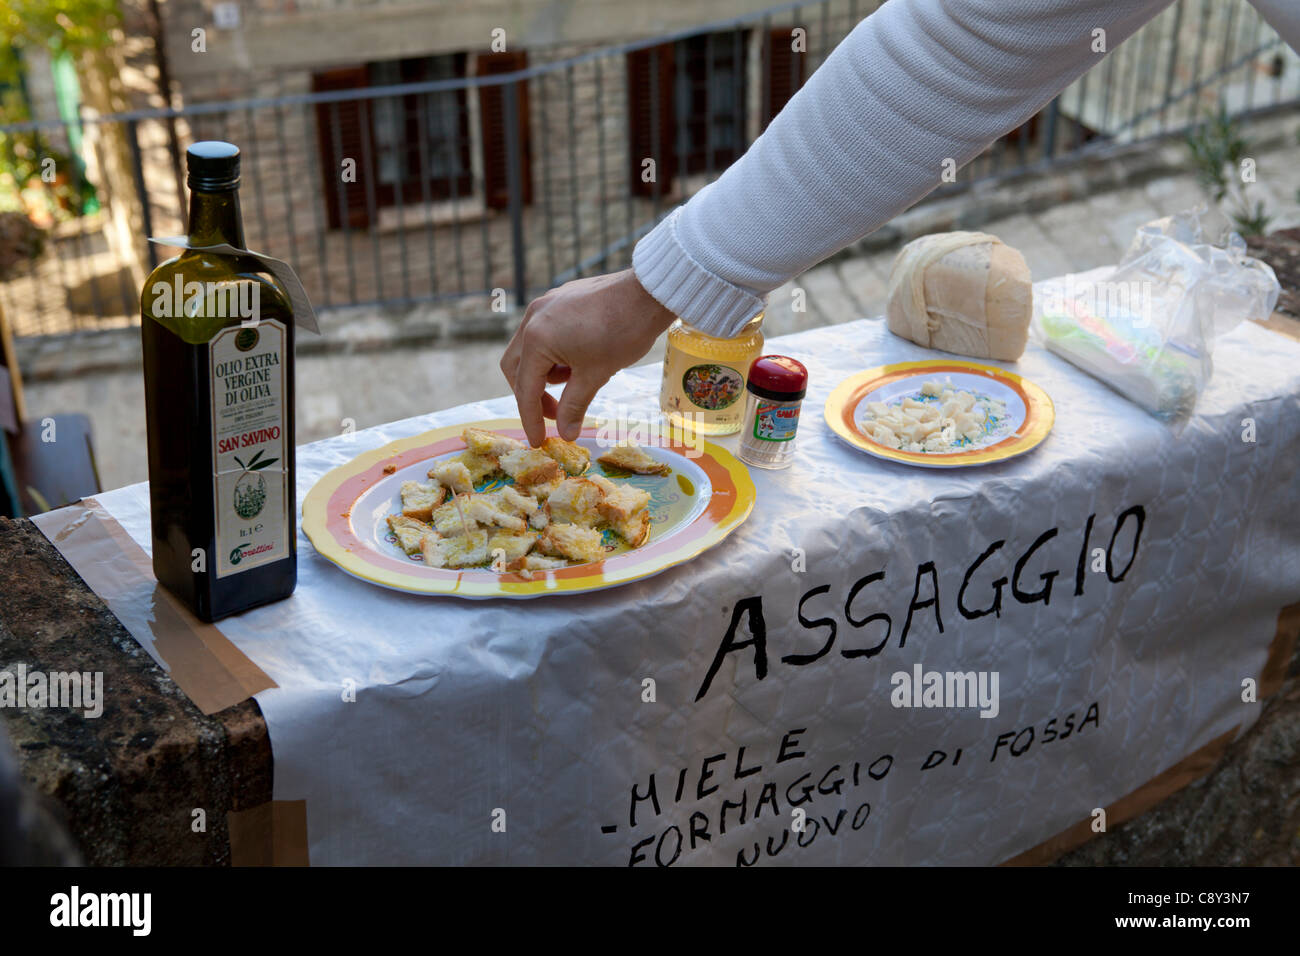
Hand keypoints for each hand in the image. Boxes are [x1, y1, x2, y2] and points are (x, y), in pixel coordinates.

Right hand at [500, 269, 674, 445]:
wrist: (649, 292)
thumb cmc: (623, 332)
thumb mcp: (596, 375)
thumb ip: (574, 405)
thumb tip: (566, 434)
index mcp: (537, 339)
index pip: (525, 390)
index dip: (531, 420)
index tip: (538, 441)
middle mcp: (533, 319)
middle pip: (516, 368)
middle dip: (531, 395)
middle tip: (554, 414)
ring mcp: (545, 305)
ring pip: (529, 349)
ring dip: (544, 374)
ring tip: (575, 382)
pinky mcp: (558, 299)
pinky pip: (543, 333)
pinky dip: (553, 354)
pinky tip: (578, 361)